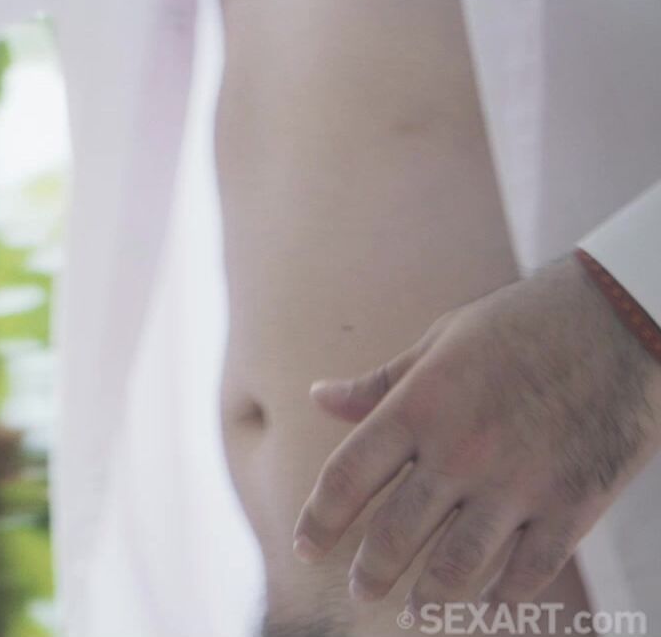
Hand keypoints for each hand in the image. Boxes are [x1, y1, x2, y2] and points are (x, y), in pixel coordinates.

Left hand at [293, 256, 660, 607]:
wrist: (621, 319)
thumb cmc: (522, 324)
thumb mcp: (440, 341)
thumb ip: (379, 384)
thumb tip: (318, 398)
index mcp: (419, 407)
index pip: (348, 478)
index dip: (319, 521)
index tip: (305, 548)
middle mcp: (461, 452)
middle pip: (395, 533)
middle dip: (371, 572)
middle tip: (361, 590)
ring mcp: (519, 483)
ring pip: (456, 564)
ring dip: (429, 597)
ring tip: (415, 611)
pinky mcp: (574, 504)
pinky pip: (529, 571)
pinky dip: (504, 599)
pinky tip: (488, 607)